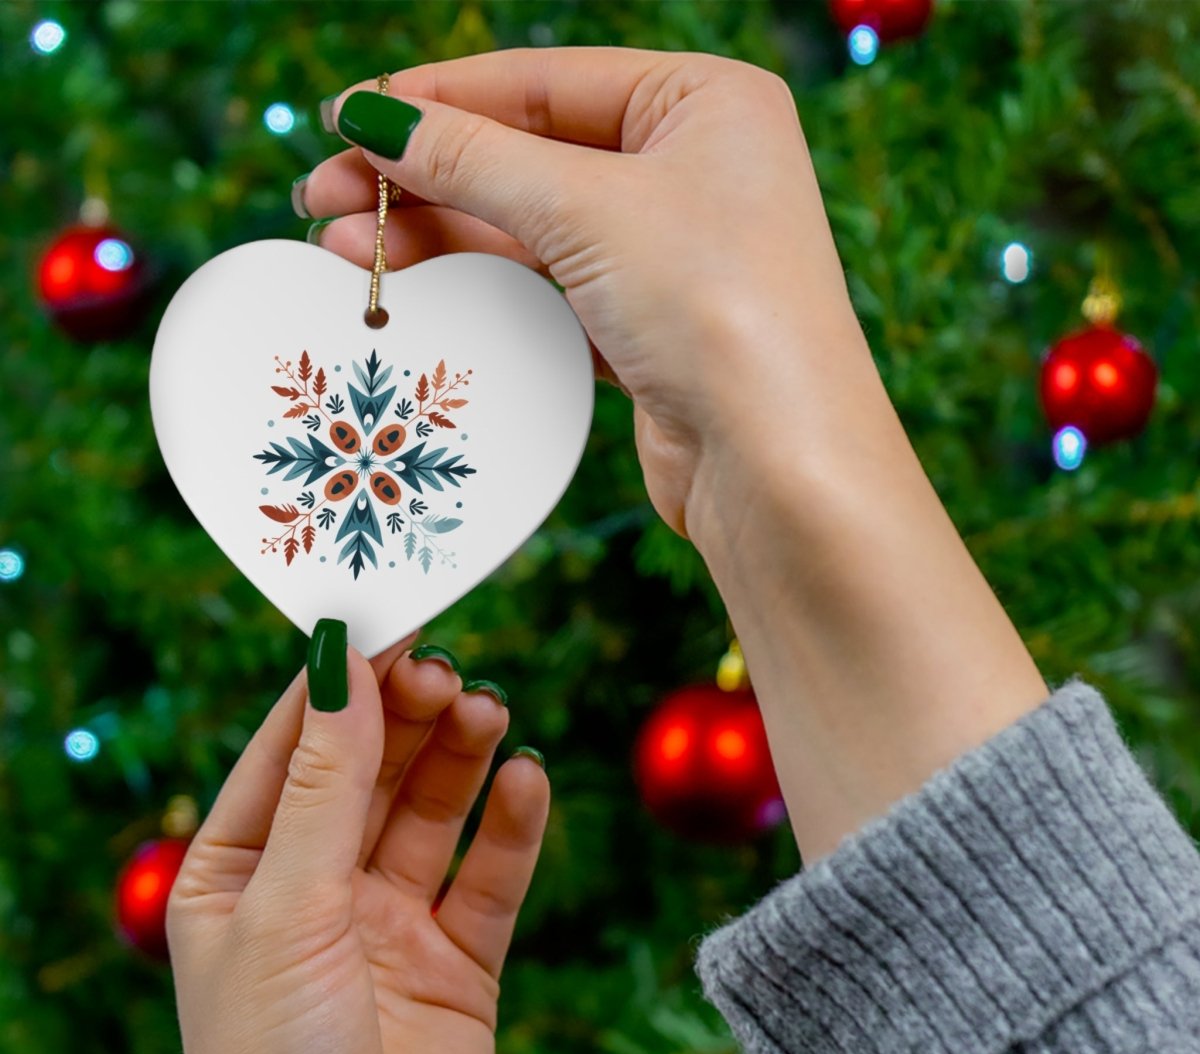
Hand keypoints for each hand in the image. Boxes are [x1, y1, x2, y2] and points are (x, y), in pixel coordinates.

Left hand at [167, 631, 548, 1053]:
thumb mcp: (287, 909)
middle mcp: (316, 890)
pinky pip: (491, 876)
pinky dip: (512, 826)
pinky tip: (527, 780)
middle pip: (371, 770)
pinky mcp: (459, 963)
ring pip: (433, 812)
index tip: (387, 616)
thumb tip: (340, 662)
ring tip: (489, 711)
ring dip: (461, 757)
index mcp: (240, 874)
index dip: (338, 682)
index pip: (292, 749)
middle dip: (407, 716)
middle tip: (447, 669)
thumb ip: (324, 785)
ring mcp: (389, 925)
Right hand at [298, 47, 884, 545]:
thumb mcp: (587, 208)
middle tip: (323, 196)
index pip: (543, 82)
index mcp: (704, 102)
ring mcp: (671, 251)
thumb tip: (375, 117)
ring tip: (343, 248)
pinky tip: (417, 286)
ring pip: (532, 226)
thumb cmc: (716, 309)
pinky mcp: (649, 326)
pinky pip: (549, 287)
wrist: (776, 465)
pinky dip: (484, 286)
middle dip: (423, 175)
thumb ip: (474, 158)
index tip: (346, 117)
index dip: (437, 98)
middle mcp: (693, 168)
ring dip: (440, 233)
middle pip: (528, 154)